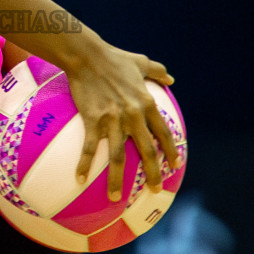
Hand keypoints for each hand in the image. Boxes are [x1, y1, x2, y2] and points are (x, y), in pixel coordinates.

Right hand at [65, 43, 181, 201]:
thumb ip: (158, 71)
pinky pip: (90, 147)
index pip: (163, 132)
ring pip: (119, 156)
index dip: (170, 150)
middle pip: (146, 151)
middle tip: (153, 189)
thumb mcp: (141, 61)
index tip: (174, 165)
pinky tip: (80, 179)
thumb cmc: (114, 57)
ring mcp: (113, 120)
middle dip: (152, 173)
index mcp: (146, 103)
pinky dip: (84, 164)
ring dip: (117, 179)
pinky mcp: (93, 120)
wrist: (87, 55)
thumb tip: (172, 78)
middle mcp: (133, 115)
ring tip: (115, 198)